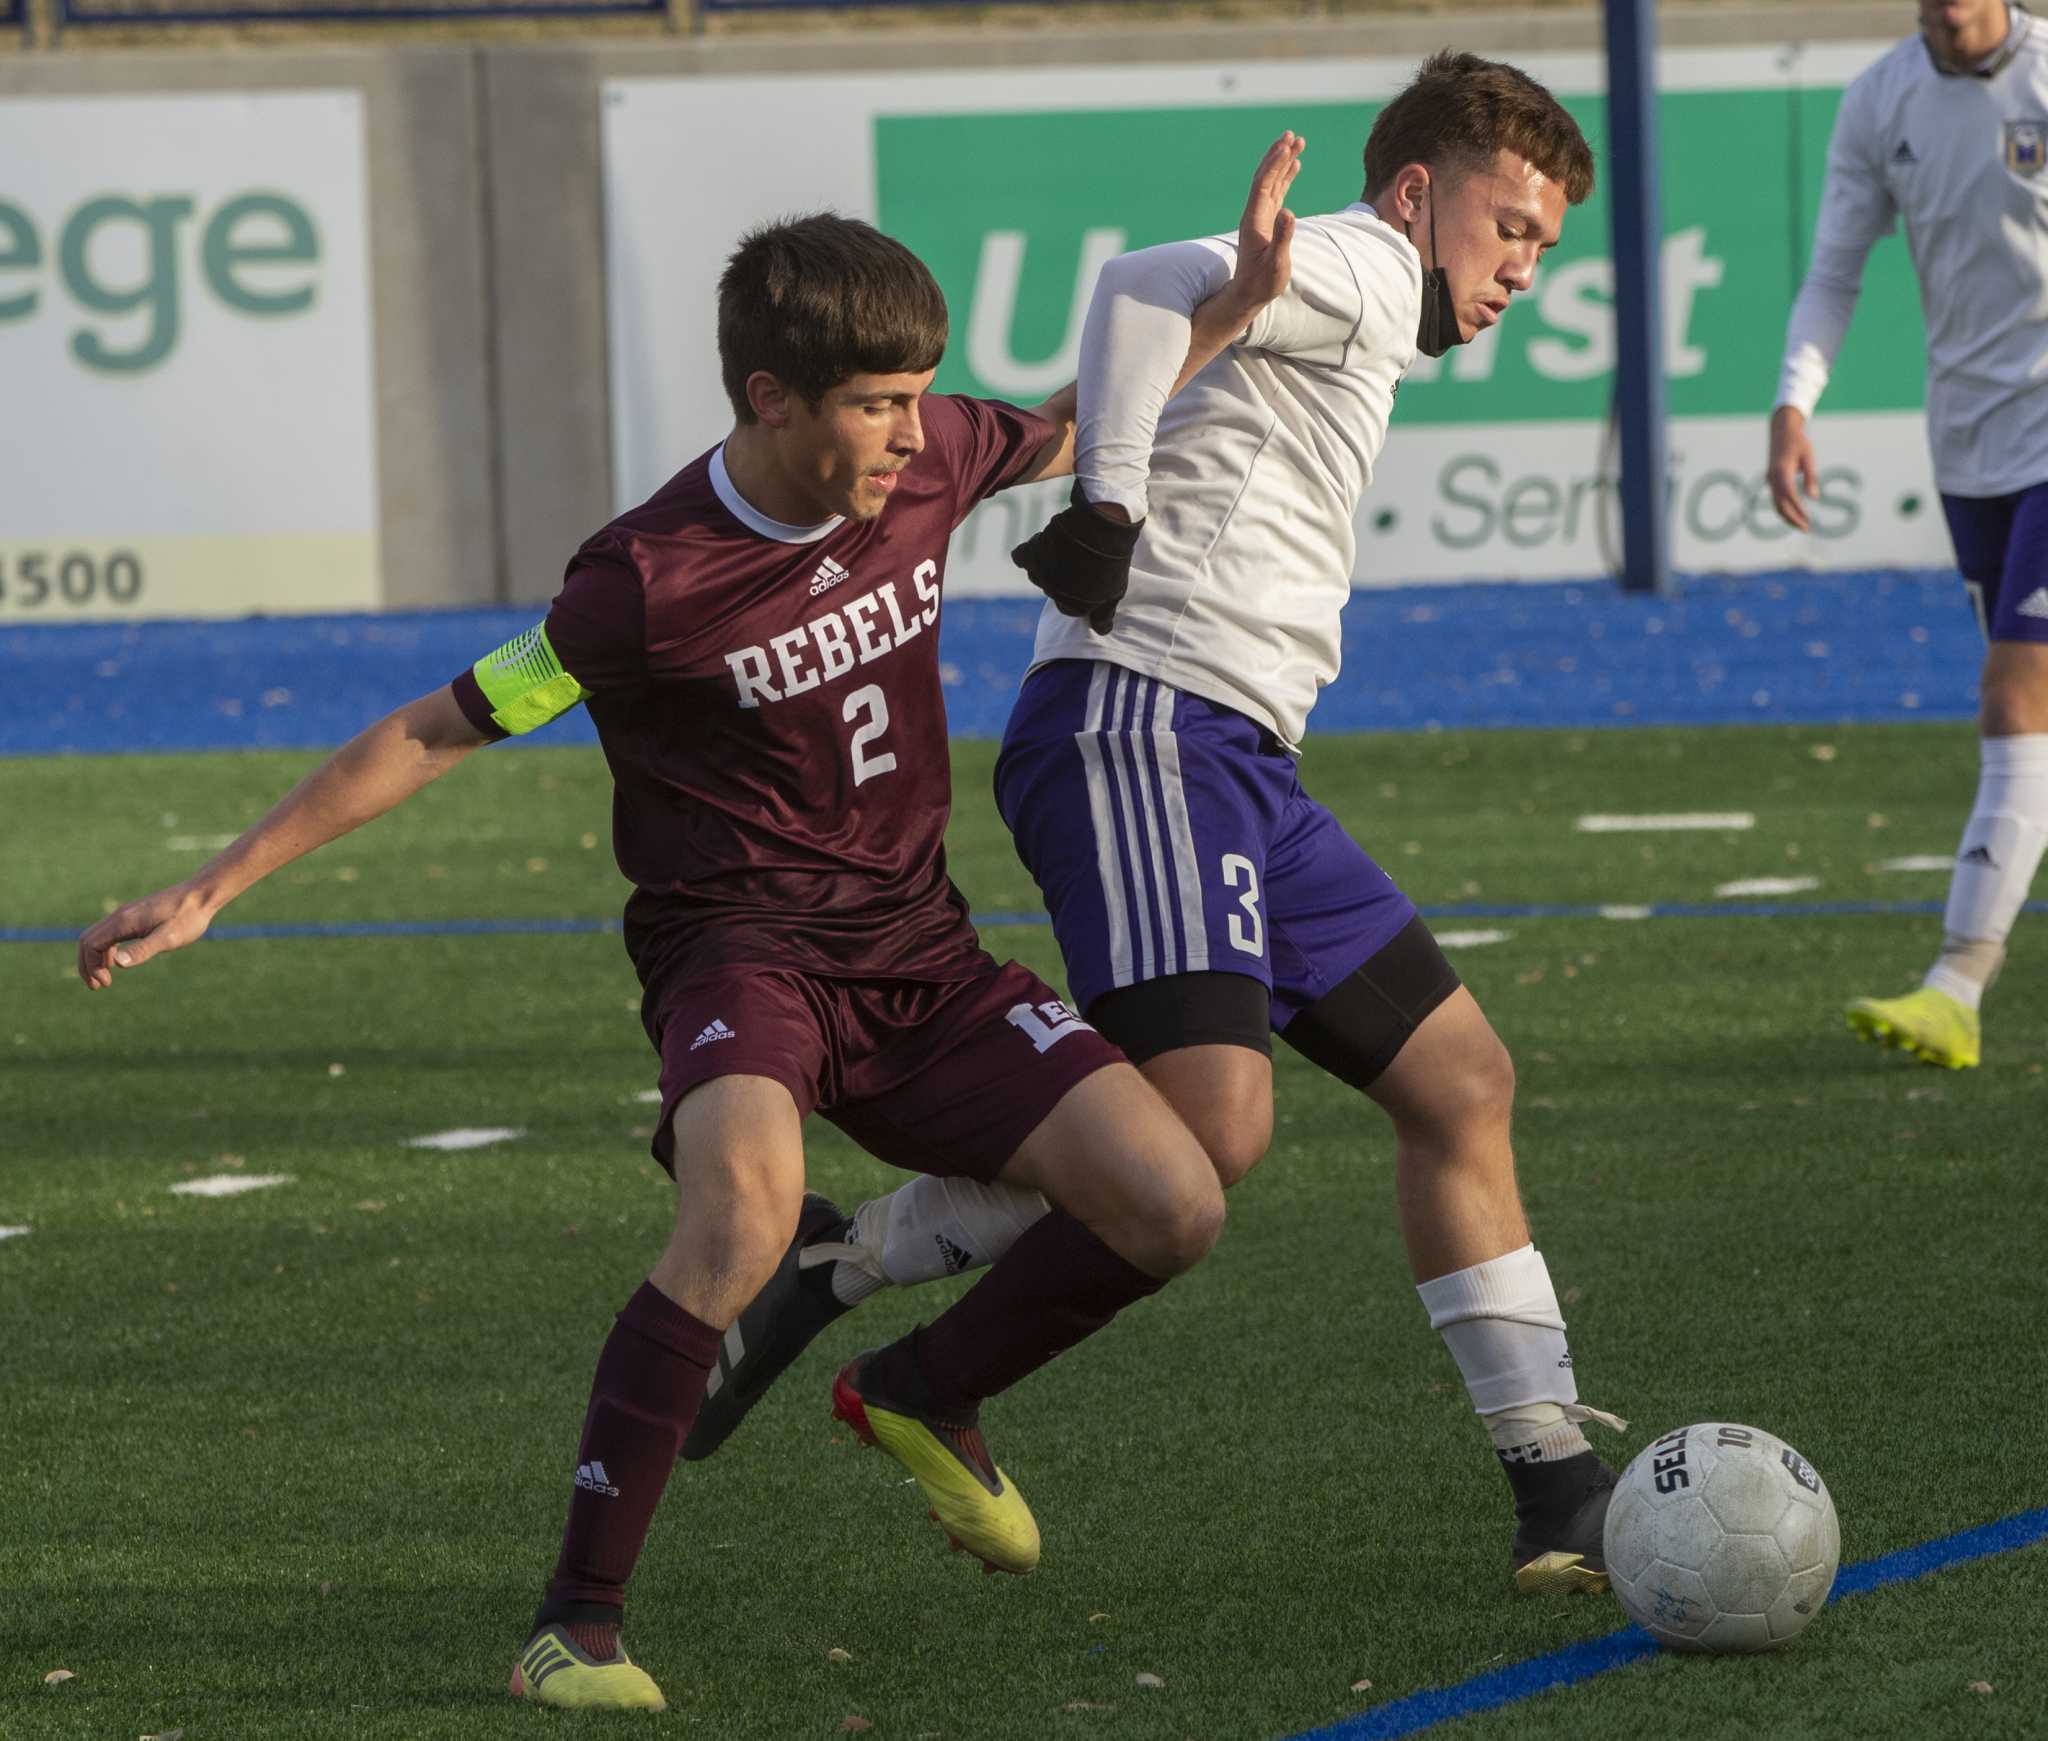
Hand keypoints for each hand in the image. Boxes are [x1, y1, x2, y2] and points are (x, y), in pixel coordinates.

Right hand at [78, 883, 215, 988]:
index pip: (91, 945)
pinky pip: (111, 933)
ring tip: (106, 978)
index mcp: (123, 922)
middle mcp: (120, 916)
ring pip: (98, 936)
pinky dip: (107, 949)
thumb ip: (142, 950)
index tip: (106, 984)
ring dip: (96, 958)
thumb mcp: (168, 938)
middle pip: (88, 940)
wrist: (201, 894)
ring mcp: (127, 914)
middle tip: (96, 986)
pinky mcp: (135, 915)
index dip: (92, 966)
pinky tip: (118, 960)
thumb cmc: (188, 918)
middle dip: (87, 964)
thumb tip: (117, 963)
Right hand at [1012, 482, 1143, 633]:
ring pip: (1038, 573)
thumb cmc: (1111, 562)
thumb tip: (1101, 631)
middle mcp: (1052, 593)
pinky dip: (1026, 553)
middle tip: (1080, 561)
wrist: (1101, 529)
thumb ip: (1104, 615)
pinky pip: (1021, 557)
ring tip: (1066, 548)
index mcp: (1072, 606)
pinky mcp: (1032, 552)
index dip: (1078, 593)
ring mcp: (1040, 574)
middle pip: (1052, 589)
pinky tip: (1037, 546)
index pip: (1069, 606)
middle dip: (1063, 578)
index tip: (1088, 579)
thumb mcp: (1114, 592)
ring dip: (1047, 563)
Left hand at [1229, 130, 1302, 315]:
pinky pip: (1276, 192)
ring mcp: (1260, 216)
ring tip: (1296, 142)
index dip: (1274, 164)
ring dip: (1282, 161)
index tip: (1287, 146)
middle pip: (1265, 177)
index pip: (1264, 185)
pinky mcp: (1267, 220)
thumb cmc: (1263, 283)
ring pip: (1271, 181)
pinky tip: (1294, 166)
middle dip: (1278, 154)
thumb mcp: (1276, 264)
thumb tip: (1289, 212)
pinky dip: (1285, 176)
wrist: (1249, 294)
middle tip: (1291, 134)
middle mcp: (1255, 214)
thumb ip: (1282, 238)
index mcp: (1254, 220)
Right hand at [1767, 405, 1817, 531]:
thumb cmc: (1798, 442)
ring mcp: (1770, 481)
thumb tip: (1815, 498)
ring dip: (1787, 517)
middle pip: (1780, 505)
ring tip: (1802, 525)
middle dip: (1792, 518)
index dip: (1798, 509)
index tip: (1808, 519)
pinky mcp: (1771, 481)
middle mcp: (1772, 478)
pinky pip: (1776, 500)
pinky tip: (1794, 515)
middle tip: (1807, 528)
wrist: (1781, 431)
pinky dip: (1784, 510)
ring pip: (1776, 505)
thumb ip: (1811, 477)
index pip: (1789, 496)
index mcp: (1781, 471)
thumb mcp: (1808, 456)